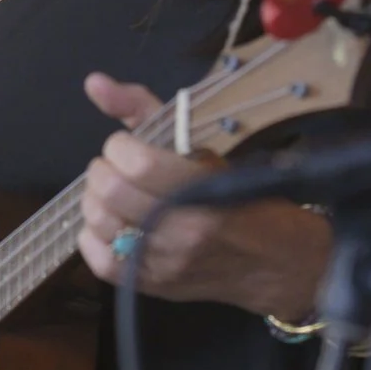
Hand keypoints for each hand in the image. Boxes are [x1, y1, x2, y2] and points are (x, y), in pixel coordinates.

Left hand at [75, 73, 332, 322]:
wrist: (278, 263)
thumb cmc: (246, 197)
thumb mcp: (205, 146)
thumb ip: (144, 111)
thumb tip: (93, 82)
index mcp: (203, 189)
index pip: (137, 163)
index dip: (119, 145)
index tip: (128, 144)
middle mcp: (183, 230)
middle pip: (111, 192)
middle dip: (104, 169)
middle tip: (118, 167)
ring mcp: (166, 263)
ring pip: (100, 224)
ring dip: (97, 200)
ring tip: (116, 192)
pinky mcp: (155, 287)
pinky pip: (101, 262)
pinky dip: (93, 237)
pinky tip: (111, 223)